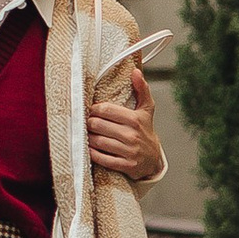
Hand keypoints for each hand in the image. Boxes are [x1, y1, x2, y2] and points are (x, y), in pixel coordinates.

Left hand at [87, 63, 162, 185]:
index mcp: (135, 119)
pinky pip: (101, 158)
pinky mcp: (125, 166)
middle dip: (88, 123)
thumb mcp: (146, 110)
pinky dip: (92, 153)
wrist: (153, 160)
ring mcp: (129, 152)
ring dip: (88, 137)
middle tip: (86, 122)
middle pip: (97, 125)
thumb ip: (142, 90)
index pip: (105, 109)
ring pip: (97, 141)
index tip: (90, 110)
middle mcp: (132, 135)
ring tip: (87, 133)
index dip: (93, 109)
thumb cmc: (145, 130)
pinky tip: (90, 147)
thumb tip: (136, 71)